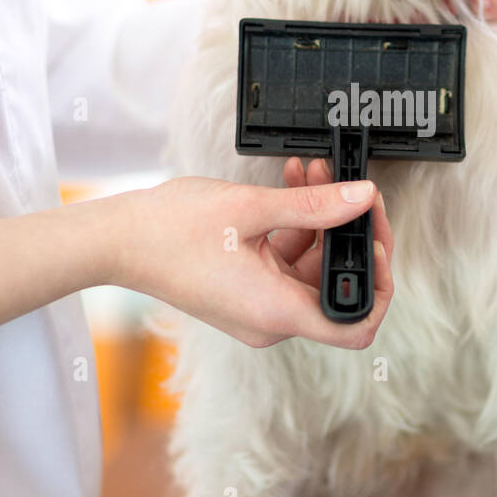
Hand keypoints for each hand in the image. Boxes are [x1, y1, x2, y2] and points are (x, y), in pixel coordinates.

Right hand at [112, 171, 393, 350]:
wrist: (117, 241)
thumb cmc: (171, 231)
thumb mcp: (252, 209)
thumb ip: (315, 205)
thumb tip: (363, 198)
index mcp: (277, 313)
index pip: (356, 325)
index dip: (378, 286)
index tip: (375, 241)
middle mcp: (272, 320)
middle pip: (336, 286)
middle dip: (348, 231)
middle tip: (353, 188)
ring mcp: (259, 307)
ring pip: (311, 266)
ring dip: (320, 219)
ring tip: (314, 170)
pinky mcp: (247, 291)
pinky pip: (286, 262)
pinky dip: (295, 225)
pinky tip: (294, 183)